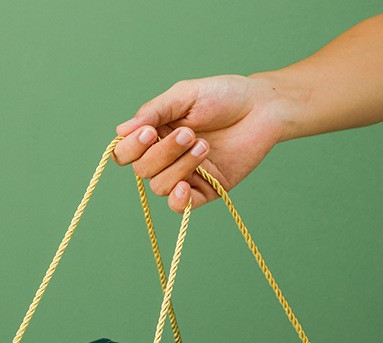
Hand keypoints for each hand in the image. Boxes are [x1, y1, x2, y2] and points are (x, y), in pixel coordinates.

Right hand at [114, 74, 287, 211]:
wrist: (262, 108)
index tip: (149, 132)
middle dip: (163, 153)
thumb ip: (154, 112)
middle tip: (190, 133)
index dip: (131, 148)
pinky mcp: (205, 190)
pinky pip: (181, 206)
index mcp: (155, 135)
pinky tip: (185, 187)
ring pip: (160, 187)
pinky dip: (178, 200)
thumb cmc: (223, 96)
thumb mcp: (185, 95)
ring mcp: (185, 176)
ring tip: (205, 145)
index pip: (126, 153)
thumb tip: (120, 130)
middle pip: (143, 170)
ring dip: (179, 167)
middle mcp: (165, 158)